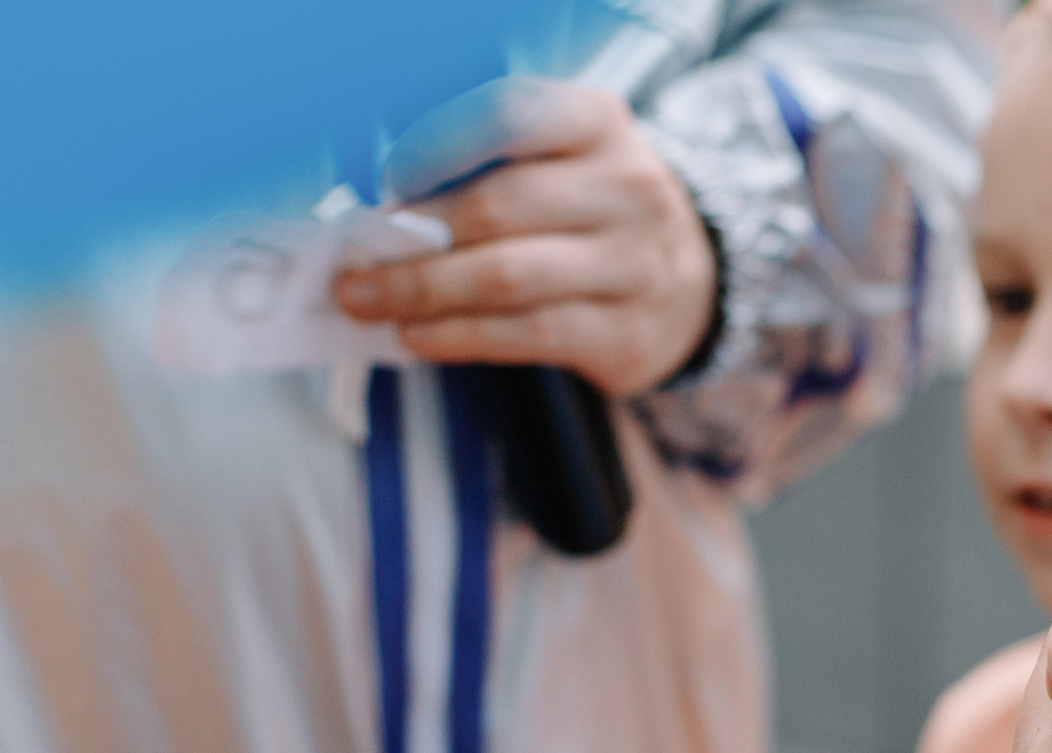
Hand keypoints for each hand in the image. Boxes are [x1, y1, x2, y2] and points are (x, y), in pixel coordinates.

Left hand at [334, 78, 718, 395]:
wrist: (692, 281)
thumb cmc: (594, 210)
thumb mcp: (562, 155)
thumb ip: (487, 162)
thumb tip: (386, 207)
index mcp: (600, 124)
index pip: (510, 116)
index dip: (437, 144)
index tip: (390, 178)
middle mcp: (627, 191)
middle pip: (499, 207)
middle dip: (414, 237)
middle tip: (359, 258)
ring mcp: (633, 268)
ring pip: (507, 279)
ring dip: (422, 292)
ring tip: (368, 300)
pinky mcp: (624, 336)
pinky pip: (525, 336)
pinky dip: (458, 336)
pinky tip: (419, 334)